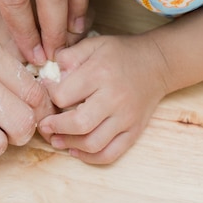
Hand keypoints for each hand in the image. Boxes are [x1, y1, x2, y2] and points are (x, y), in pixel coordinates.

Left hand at [37, 34, 168, 163]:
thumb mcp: (93, 44)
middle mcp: (114, 98)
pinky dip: (90, 158)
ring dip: (69, 145)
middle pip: (78, 124)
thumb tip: (50, 77)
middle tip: (45, 126)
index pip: (64, 95)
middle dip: (55, 128)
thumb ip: (69, 56)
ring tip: (57, 140)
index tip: (47, 96)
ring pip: (93, 143)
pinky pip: (110, 154)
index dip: (50, 97)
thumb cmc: (121, 54)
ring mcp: (126, 118)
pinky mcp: (134, 131)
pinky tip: (77, 150)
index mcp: (100, 74)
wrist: (157, 63)